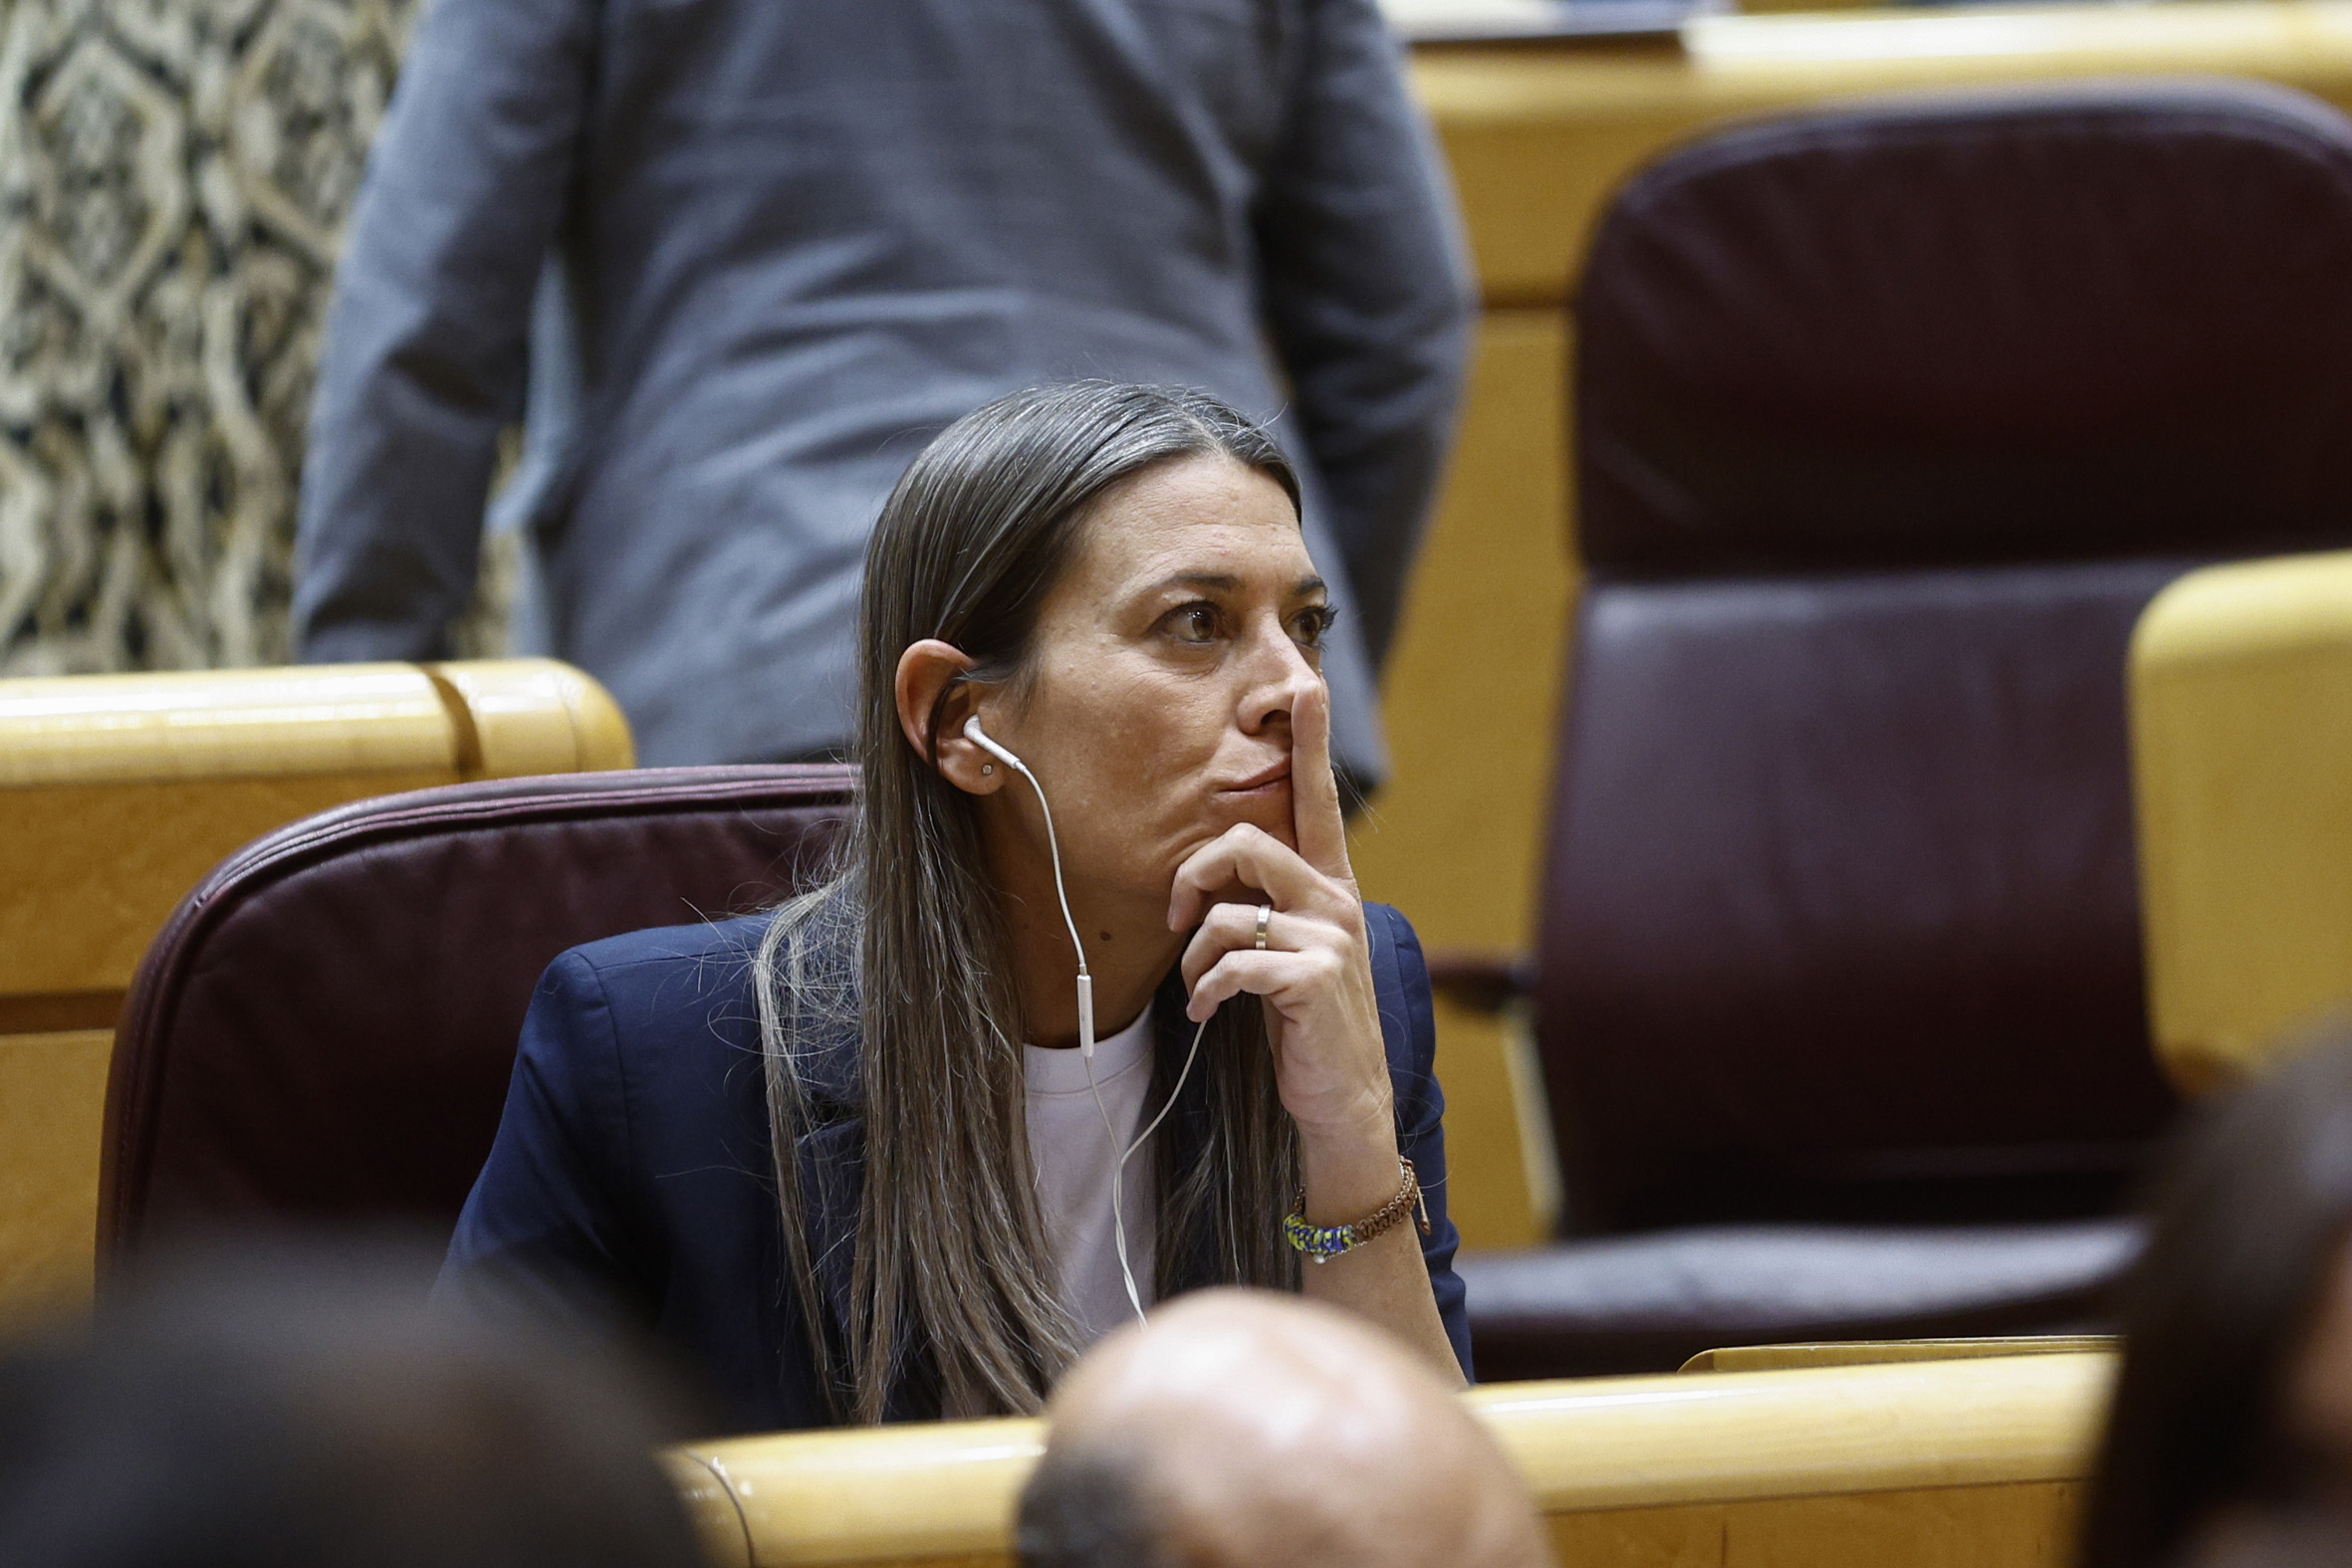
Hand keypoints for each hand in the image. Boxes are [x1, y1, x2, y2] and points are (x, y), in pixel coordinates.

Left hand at [1167, 682, 1394, 1154]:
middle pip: (1244, 843)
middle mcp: (1336, 899)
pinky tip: (1209, 1013)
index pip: (1318, 798)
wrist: (1342, 1099)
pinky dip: (1205, 992)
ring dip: (1195, 959)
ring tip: (1201, 990)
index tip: (1307, 684)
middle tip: (1177, 921)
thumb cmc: (1304, 1021)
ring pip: (1227, 913)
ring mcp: (1330, 938)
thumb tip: (1206, 884)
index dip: (1311, 740)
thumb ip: (1261, 906)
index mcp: (1328, 883)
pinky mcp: (1314, 978)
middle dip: (1191, 877)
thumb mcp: (1286, 951)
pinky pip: (1231, 964)